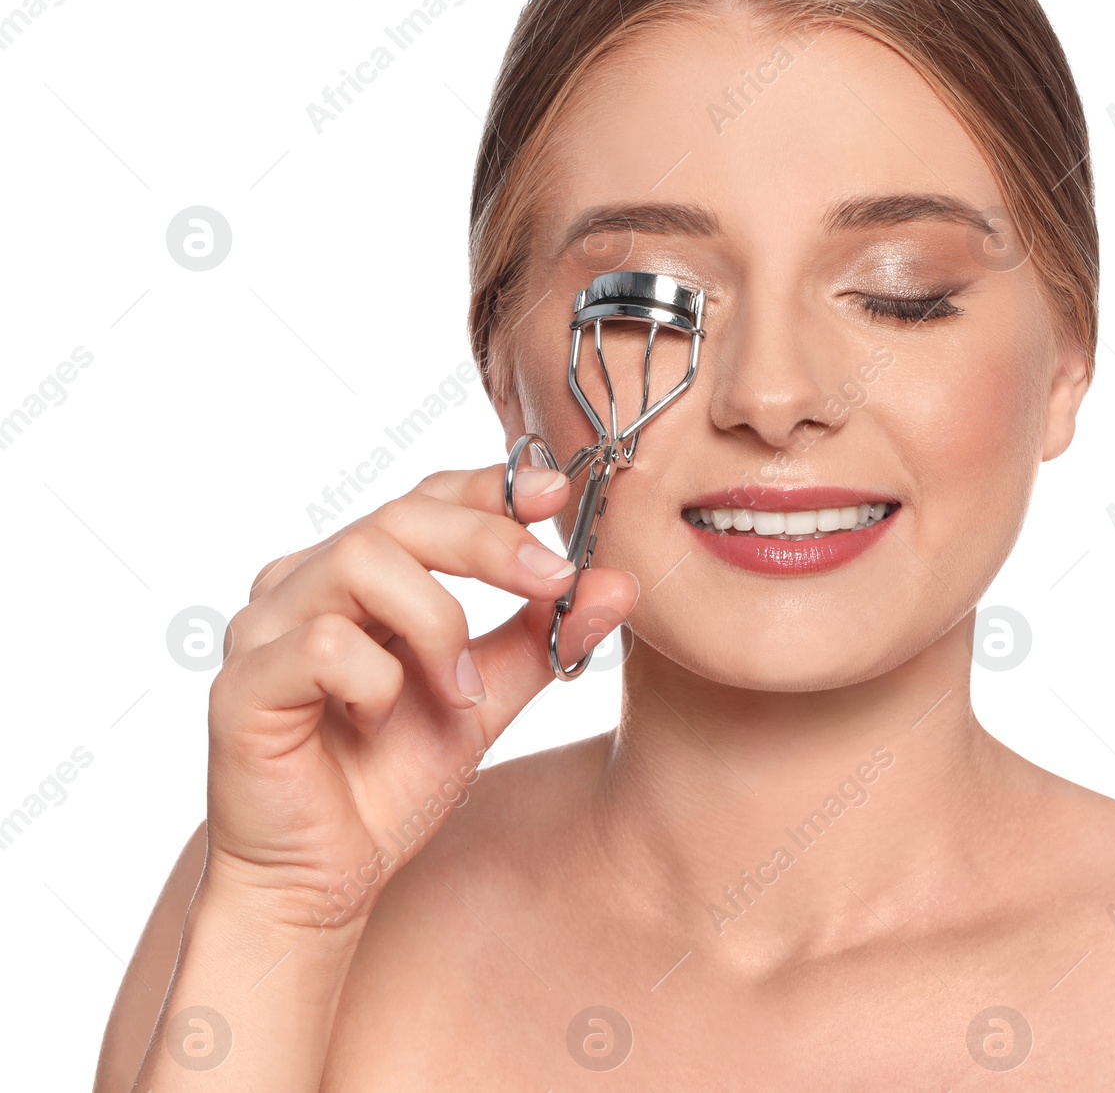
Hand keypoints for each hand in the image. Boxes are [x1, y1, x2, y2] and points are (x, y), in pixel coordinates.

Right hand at [199, 462, 635, 931]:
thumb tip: (620, 583)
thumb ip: (545, 639)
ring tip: (462, 691)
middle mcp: (302, 583)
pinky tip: (379, 723)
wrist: (325, 881)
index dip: (492, 488)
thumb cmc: (392, 779)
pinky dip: (376, 681)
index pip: (426, 498)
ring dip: (436, 622)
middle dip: (488, 540)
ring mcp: (263, 629)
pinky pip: (321, 645)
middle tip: (556, 579)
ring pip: (360, 561)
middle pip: (399, 515)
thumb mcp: (488, 698)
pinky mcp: (241, 686)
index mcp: (359, 575)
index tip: (559, 494)